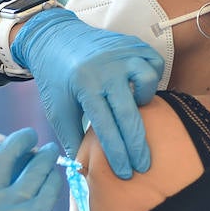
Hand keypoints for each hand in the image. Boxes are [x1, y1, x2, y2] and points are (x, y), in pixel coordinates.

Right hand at [0, 98, 61, 210]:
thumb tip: (23, 152)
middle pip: (5, 153)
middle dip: (23, 140)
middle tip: (31, 139)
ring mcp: (7, 209)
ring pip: (35, 166)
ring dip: (46, 158)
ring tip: (48, 157)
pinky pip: (50, 186)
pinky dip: (56, 180)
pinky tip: (56, 181)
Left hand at [10, 7, 162, 178]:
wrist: (55, 38)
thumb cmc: (56, 78)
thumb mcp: (57, 109)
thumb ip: (71, 138)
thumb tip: (82, 170)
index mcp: (85, 86)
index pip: (106, 127)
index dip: (117, 153)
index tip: (125, 172)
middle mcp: (106, 69)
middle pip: (130, 113)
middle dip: (138, 145)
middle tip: (143, 165)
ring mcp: (123, 54)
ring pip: (148, 81)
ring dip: (144, 100)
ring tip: (134, 108)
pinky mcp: (133, 44)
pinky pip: (154, 64)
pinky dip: (151, 78)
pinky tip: (139, 87)